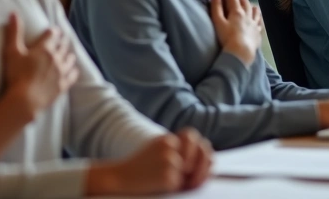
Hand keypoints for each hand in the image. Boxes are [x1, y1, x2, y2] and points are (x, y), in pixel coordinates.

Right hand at [3, 14, 77, 118]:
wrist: (25, 99)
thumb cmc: (16, 75)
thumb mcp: (12, 52)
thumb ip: (14, 32)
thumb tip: (14, 13)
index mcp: (44, 48)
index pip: (52, 34)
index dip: (53, 31)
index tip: (54, 30)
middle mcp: (56, 57)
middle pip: (63, 45)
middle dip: (63, 40)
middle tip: (63, 38)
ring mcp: (62, 71)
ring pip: (70, 58)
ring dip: (69, 54)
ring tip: (68, 53)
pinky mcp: (64, 84)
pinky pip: (73, 75)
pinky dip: (73, 70)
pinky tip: (73, 69)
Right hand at [85, 129, 212, 195]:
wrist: (116, 179)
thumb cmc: (140, 169)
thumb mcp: (159, 154)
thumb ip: (182, 155)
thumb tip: (212, 161)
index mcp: (167, 139)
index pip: (195, 140)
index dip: (201, 153)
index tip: (197, 165)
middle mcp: (169, 146)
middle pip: (201, 151)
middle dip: (202, 166)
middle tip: (192, 178)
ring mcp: (169, 160)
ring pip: (191, 171)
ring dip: (186, 179)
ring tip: (168, 182)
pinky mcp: (168, 176)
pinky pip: (180, 184)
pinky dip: (173, 188)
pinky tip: (157, 186)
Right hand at [209, 0, 261, 65]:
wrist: (241, 53)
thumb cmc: (227, 37)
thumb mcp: (218, 22)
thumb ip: (216, 8)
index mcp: (237, 11)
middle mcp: (247, 15)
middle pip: (245, 2)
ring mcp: (254, 24)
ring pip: (254, 10)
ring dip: (250, 6)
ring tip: (247, 6)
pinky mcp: (258, 32)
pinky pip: (260, 21)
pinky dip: (258, 17)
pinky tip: (256, 18)